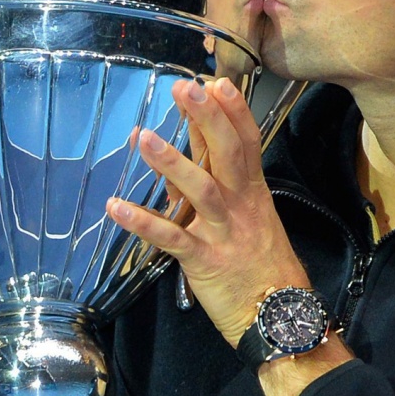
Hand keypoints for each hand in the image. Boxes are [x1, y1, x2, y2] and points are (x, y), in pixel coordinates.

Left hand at [108, 77, 314, 350]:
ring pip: (200, 190)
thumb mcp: (249, 219)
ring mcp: (223, 232)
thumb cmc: (262, 265)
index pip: (248, 142)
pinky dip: (143, 223)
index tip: (217, 81)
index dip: (233, 111)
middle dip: (207, 119)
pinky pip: (171, 238)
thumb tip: (186, 151)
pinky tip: (115, 208)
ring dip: (171, 162)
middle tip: (186, 88)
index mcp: (253, 193)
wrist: (279, 315)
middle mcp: (241, 206)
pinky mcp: (204, 261)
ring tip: (143, 137)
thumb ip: (218, 185)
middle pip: (228, 154)